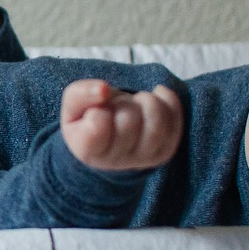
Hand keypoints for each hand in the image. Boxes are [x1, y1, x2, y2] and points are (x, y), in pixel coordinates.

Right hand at [60, 80, 182, 170]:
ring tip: (138, 100)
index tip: (96, 113)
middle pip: (129, 120)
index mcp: (88, 150)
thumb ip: (80, 94)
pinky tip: (158, 95)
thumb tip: (104, 89)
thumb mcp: (73, 107)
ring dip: (148, 101)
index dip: (98, 110)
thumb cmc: (87, 121)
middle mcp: (116, 160)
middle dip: (123, 103)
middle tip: (117, 106)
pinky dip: (169, 100)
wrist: (107, 143)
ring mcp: (143, 158)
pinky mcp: (164, 152)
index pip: (99, 124)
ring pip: (156, 124)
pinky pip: (175, 122)